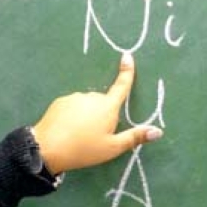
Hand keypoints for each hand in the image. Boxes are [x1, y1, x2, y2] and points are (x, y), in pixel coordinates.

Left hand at [30, 52, 163, 174]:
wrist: (48, 148)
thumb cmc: (84, 149)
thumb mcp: (112, 148)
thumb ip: (134, 137)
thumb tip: (158, 131)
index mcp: (108, 107)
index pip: (121, 86)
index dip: (127, 72)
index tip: (127, 56)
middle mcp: (92, 97)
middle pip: (103, 102)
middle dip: (102, 114)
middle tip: (95, 137)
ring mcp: (74, 98)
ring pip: (86, 105)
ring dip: (86, 116)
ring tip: (79, 137)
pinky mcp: (60, 102)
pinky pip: (72, 107)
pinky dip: (73, 117)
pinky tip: (67, 131)